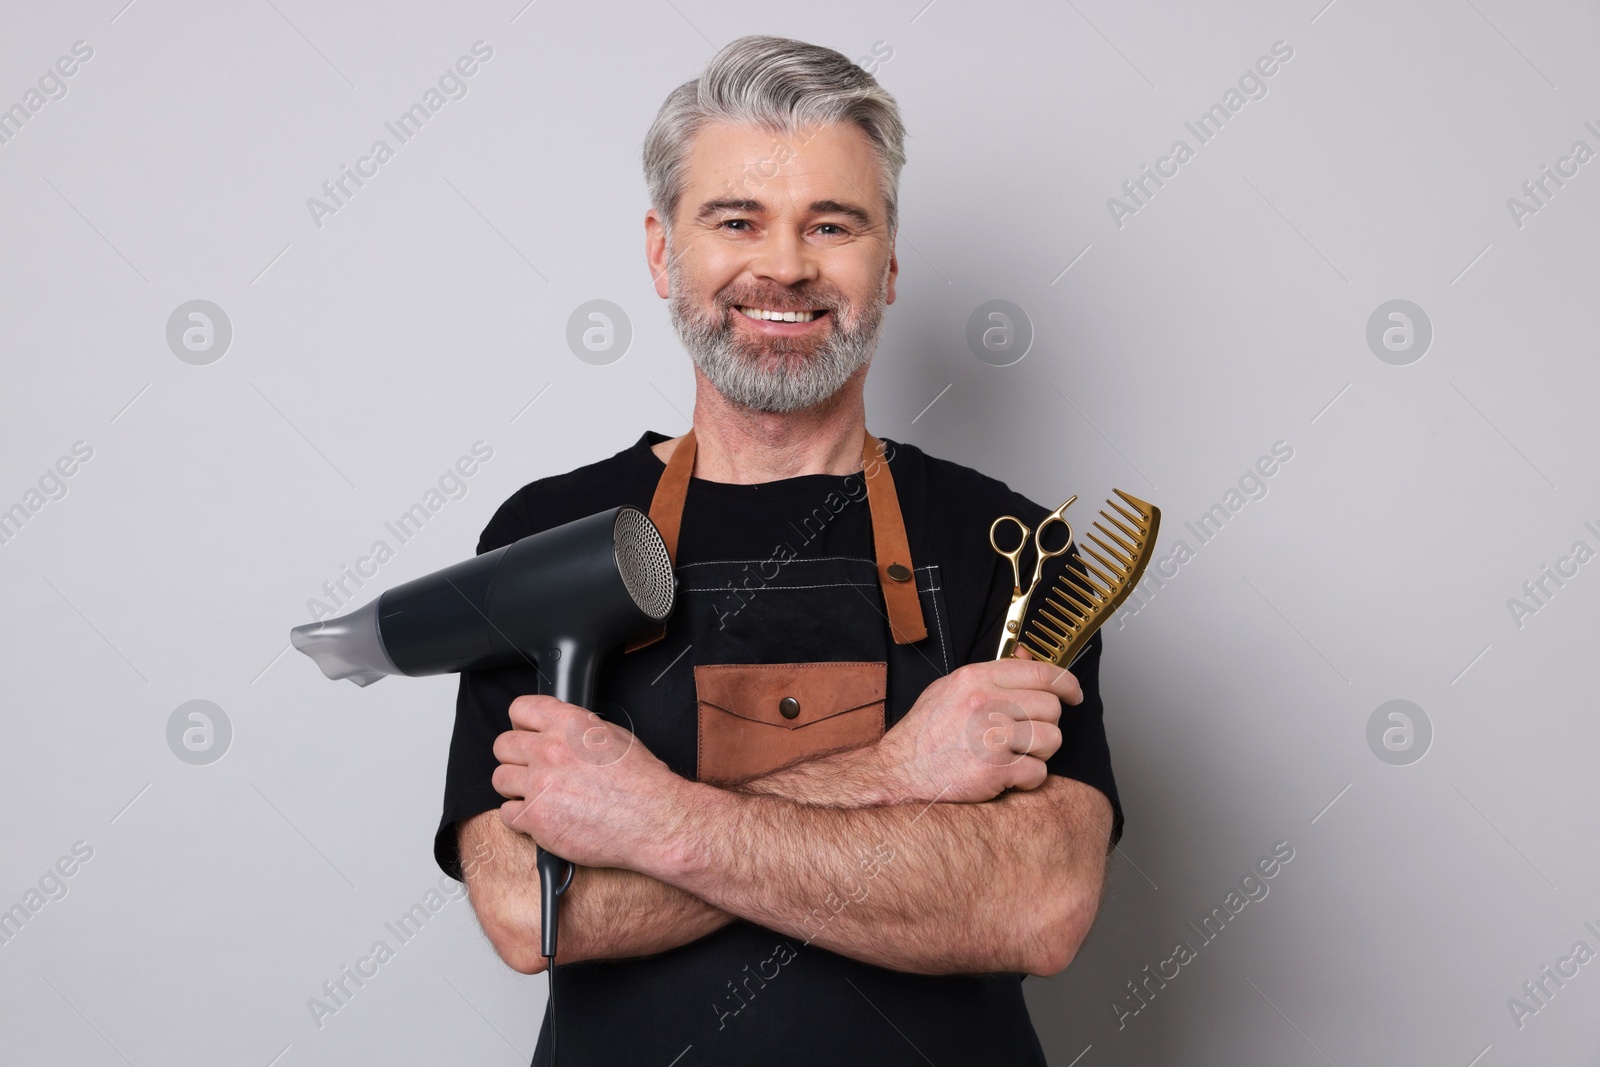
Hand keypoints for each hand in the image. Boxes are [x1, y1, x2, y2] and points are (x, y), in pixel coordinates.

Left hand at [491, 696, 686, 870]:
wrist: (654, 820)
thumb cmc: (643, 782)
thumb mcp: (615, 735)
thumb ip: (578, 729)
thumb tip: (560, 730)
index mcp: (570, 724)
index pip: (520, 709)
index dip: (522, 723)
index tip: (527, 733)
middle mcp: (550, 749)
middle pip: (503, 745)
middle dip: (516, 757)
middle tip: (533, 769)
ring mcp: (540, 784)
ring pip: (500, 779)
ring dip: (516, 787)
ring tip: (539, 795)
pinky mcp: (536, 818)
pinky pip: (507, 814)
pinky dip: (521, 818)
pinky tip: (542, 817)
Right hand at [873, 651, 1079, 803]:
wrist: (899, 774)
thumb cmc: (923, 737)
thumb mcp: (948, 691)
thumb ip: (988, 676)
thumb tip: (1026, 659)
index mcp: (976, 679)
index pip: (1041, 672)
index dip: (1067, 683)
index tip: (1073, 694)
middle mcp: (986, 703)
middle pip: (1052, 708)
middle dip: (1046, 724)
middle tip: (1027, 735)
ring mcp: (991, 737)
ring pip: (1051, 740)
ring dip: (1040, 753)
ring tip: (1017, 756)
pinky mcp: (995, 769)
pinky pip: (1038, 773)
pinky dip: (1028, 780)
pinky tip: (1009, 777)